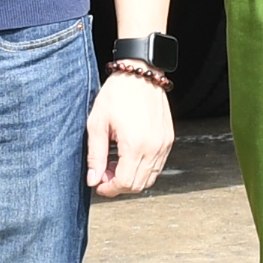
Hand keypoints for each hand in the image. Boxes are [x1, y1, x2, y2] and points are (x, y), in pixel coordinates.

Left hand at [88, 69, 173, 197]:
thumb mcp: (97, 124)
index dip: (109, 189)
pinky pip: (157, 166)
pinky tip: (128, 156)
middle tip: (104, 174)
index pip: (124, 183)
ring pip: (150, 178)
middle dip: (119, 186)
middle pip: (138, 185)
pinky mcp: (168, 140)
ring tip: (115, 164)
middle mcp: (154, 148)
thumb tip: (93, 180)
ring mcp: (164, 144)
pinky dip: (143, 168)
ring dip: (131, 178)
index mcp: (135, 145)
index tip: (98, 183)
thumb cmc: (117, 93)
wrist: (140, 73)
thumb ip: (95, 156)